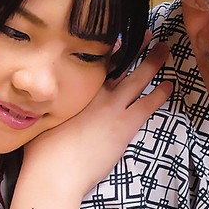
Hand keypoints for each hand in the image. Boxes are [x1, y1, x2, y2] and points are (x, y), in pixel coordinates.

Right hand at [22, 43, 171, 198]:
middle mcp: (94, 93)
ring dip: (153, 62)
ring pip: (138, 78)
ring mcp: (111, 107)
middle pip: (118, 63)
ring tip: (165, 49)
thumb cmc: (42, 153)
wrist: (56, 173)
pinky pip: (148, 104)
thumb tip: (38, 103)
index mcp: (74, 90)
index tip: (118, 38)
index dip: (107, 49)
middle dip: (135, 47)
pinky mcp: (124, 126)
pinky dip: (160, 93)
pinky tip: (170, 84)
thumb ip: (48, 109)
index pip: (94, 63)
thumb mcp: (41, 121)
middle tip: (147, 35)